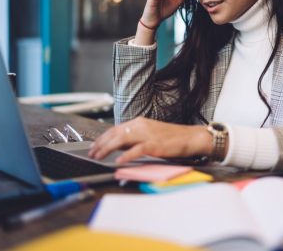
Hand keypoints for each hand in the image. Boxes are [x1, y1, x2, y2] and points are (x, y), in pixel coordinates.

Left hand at [87, 117, 211, 163]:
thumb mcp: (150, 135)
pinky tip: (118, 161)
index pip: (115, 129)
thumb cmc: (173, 138)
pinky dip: (126, 155)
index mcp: (140, 122)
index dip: (102, 138)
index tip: (93, 146)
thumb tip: (118, 146)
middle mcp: (141, 125)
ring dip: (107, 148)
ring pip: (121, 139)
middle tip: (91, 153)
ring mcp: (148, 134)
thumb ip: (135, 139)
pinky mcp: (155, 145)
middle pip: (115, 133)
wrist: (191, 137)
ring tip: (99, 157)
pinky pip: (136, 150)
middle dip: (100, 144)